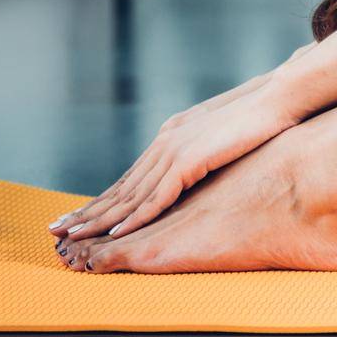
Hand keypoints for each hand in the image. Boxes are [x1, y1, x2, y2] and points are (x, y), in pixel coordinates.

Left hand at [48, 45, 312, 241]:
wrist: (278, 98)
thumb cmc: (259, 117)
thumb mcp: (222, 136)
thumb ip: (202, 153)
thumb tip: (198, 171)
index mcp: (171, 135)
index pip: (131, 176)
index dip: (103, 199)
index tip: (80, 216)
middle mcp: (165, 142)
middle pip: (120, 186)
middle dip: (88, 211)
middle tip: (58, 230)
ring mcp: (174, 151)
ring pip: (129, 194)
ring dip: (99, 218)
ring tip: (73, 237)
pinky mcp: (188, 161)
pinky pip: (156, 197)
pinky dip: (133, 217)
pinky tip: (115, 232)